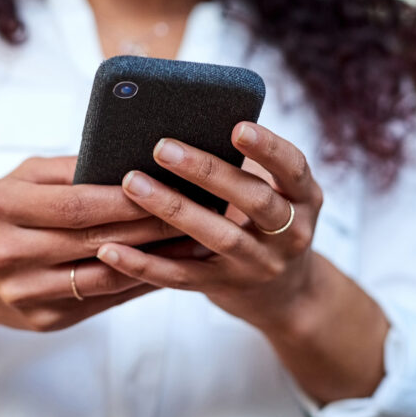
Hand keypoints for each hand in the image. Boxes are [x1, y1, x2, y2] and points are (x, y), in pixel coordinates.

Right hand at [0, 156, 181, 332]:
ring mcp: (24, 293)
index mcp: (1, 207)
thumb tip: (129, 161)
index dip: (126, 199)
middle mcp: (7, 253)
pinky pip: (102, 301)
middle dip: (150, 226)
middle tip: (194, 212)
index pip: (76, 204)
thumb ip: (67, 170)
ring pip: (104, 278)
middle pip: (94, 240)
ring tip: (192, 243)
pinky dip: (138, 284)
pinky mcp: (43, 321)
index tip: (168, 186)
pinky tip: (168, 269)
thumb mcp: (19, 181)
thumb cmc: (1, 217)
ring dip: (154, 261)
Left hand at [94, 122, 323, 331]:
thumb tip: (184, 120)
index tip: (237, 127)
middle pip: (253, 200)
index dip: (268, 148)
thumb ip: (244, 167)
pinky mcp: (224, 288)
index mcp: (304, 199)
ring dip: (172, 209)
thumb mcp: (275, 194)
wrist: (286, 295)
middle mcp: (291, 234)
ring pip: (218, 237)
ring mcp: (258, 265)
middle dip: (207, 172)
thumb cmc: (267, 224)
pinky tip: (111, 250)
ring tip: (132, 184)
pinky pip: (181, 278)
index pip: (293, 169)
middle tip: (162, 147)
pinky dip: (144, 264)